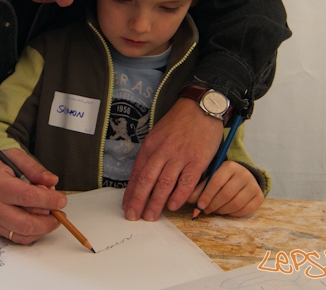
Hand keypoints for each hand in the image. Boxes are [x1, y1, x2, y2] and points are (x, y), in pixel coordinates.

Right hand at [0, 150, 65, 243]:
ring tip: (50, 216)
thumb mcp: (14, 156)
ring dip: (42, 228)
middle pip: (25, 222)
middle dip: (48, 220)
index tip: (61, 200)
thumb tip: (52, 181)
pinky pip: (16, 237)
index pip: (27, 197)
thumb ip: (34, 168)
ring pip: (22, 233)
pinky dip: (32, 233)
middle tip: (59, 212)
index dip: (48, 200)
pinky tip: (39, 222)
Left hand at [122, 98, 221, 220]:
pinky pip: (186, 182)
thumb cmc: (178, 123)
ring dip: (156, 202)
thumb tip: (143, 176)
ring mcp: (179, 157)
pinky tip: (172, 206)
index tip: (126, 205)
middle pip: (147, 181)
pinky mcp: (196, 161)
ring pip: (164, 184)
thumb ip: (151, 154)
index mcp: (150, 146)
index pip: (137, 173)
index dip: (131, 191)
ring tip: (150, 216)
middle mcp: (162, 152)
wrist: (200, 108)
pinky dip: (179, 196)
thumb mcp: (157, 135)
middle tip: (133, 216)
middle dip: (138, 200)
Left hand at [188, 161, 263, 216]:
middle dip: (213, 205)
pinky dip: (233, 214)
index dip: (206, 195)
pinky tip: (226, 211)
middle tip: (205, 210)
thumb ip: (200, 188)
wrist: (243, 176)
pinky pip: (245, 210)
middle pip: (226, 194)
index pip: (216, 182)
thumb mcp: (211, 177)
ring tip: (214, 211)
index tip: (199, 205)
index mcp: (229, 166)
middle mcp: (243, 174)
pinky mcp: (259, 196)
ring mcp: (253, 185)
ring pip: (236, 203)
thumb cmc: (222, 178)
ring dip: (222, 211)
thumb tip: (189, 200)